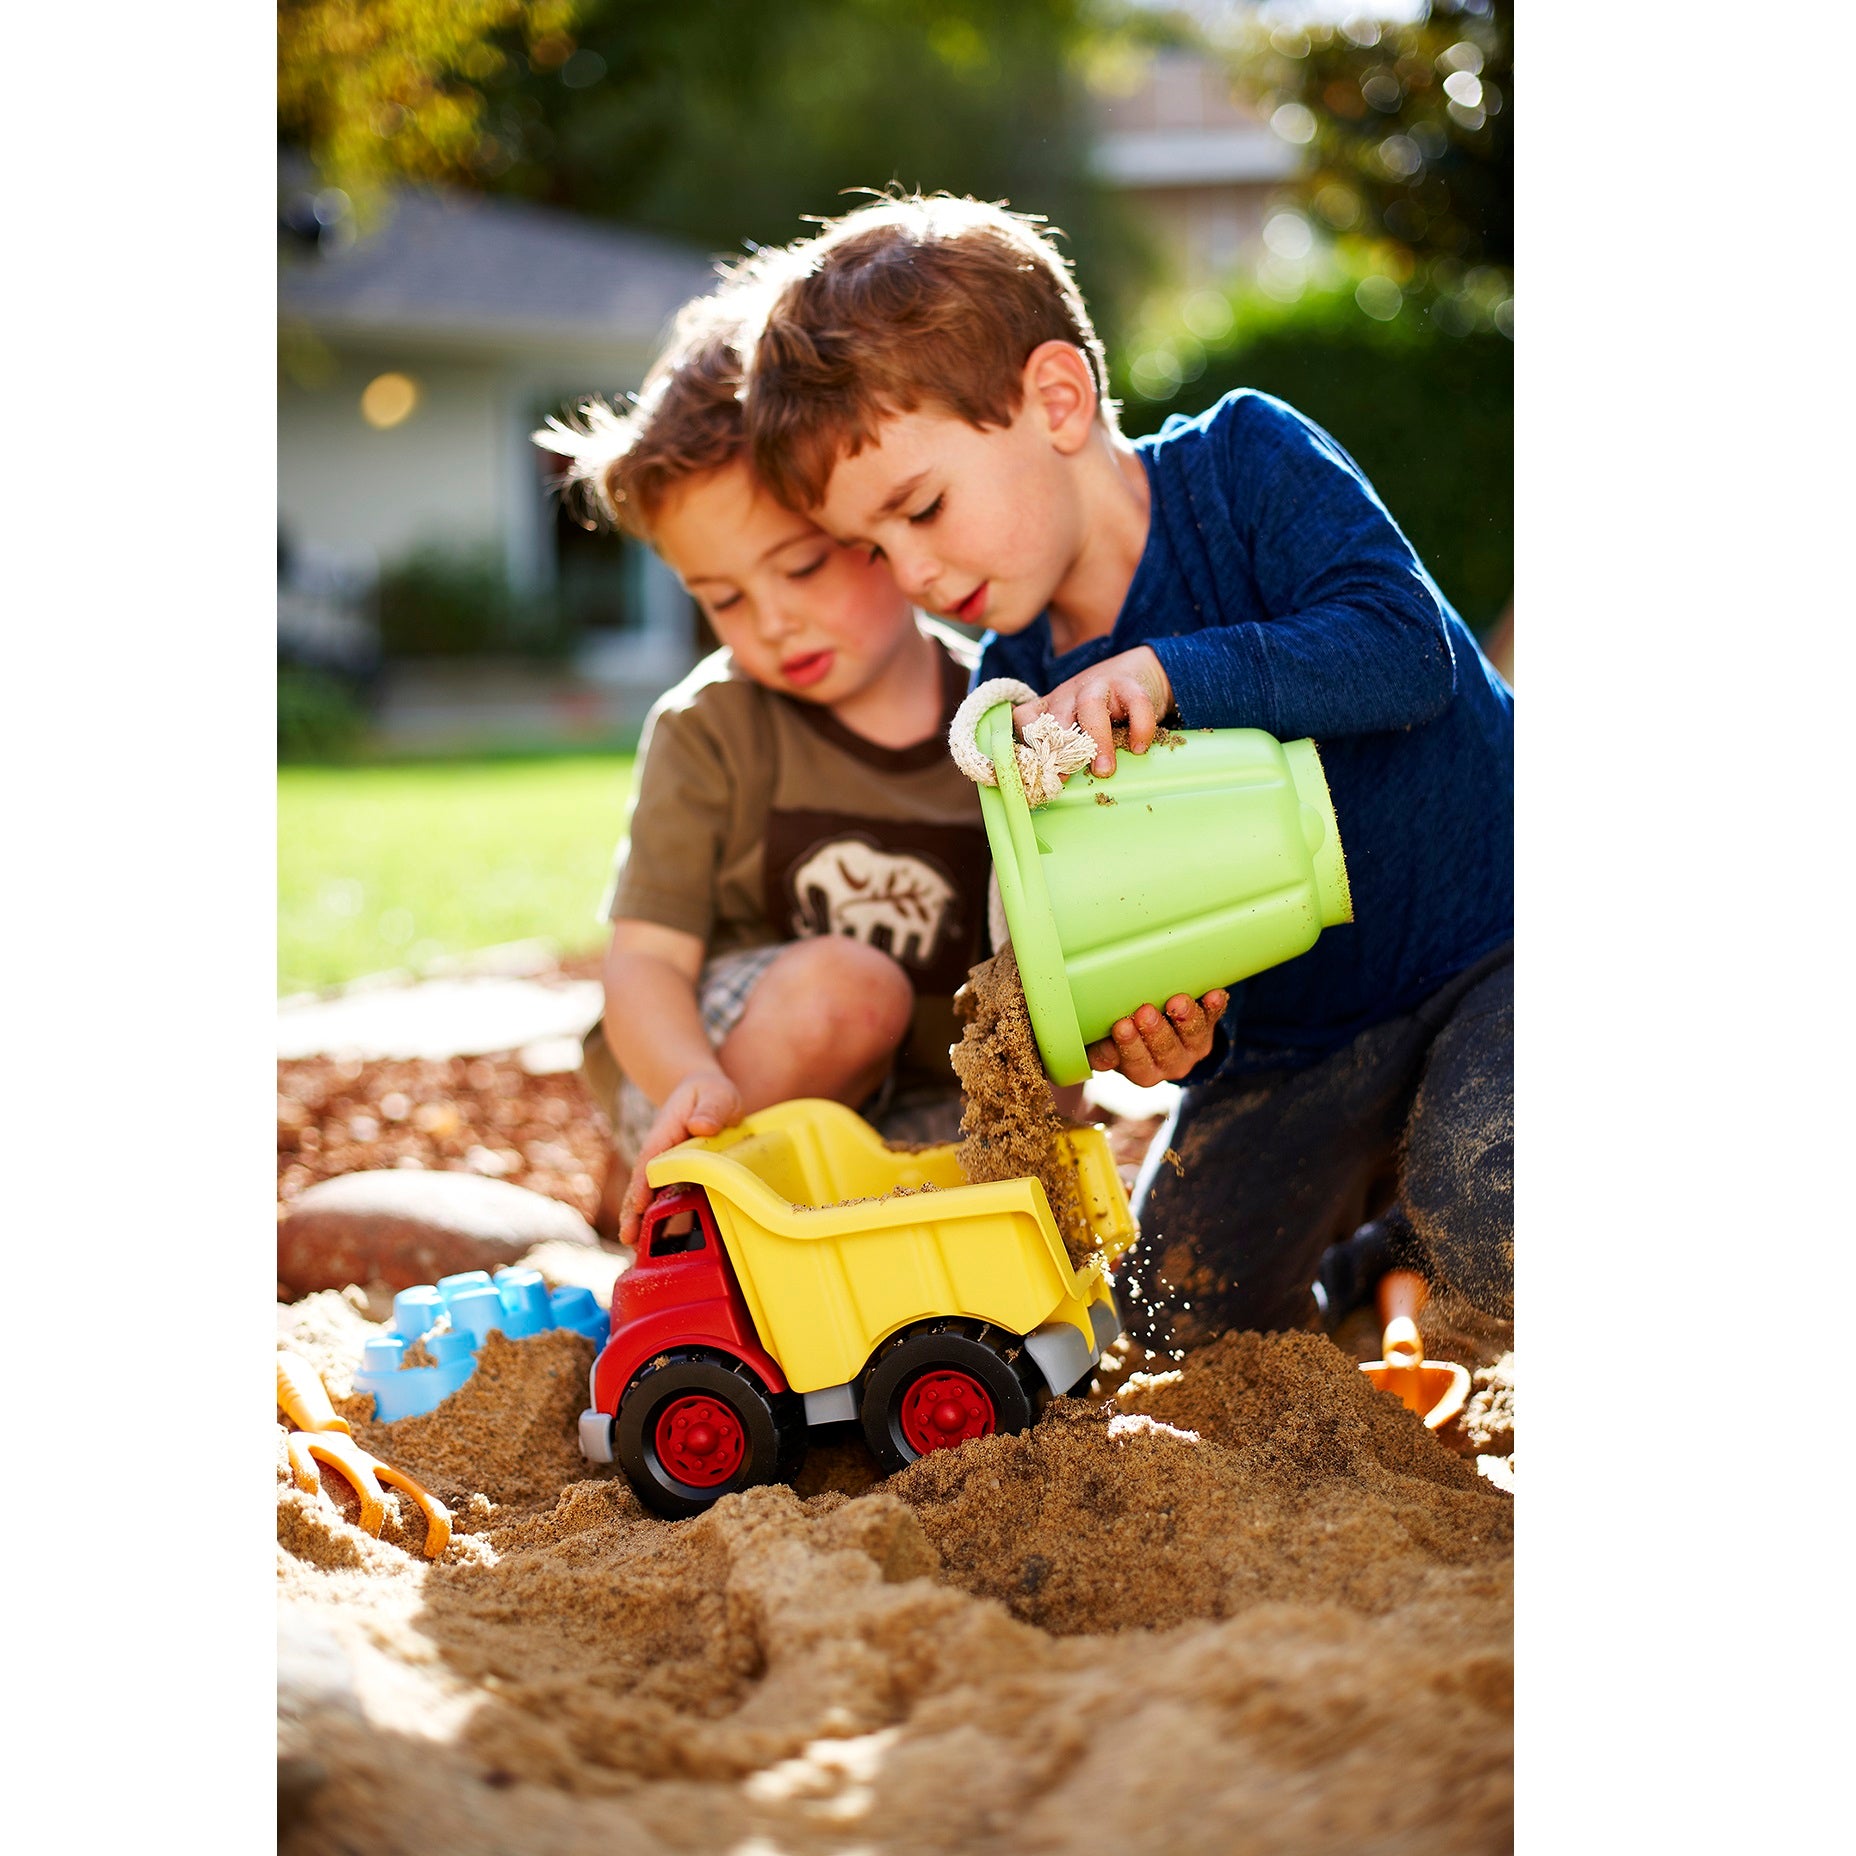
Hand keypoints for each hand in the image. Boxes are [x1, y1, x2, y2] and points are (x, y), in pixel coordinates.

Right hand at [618, 1070, 741, 1247]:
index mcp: (665, 1133)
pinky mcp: (676, 1178)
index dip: (643, 1184)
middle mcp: (659, 1154)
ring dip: (643, 1221)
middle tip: (629, 1239)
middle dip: (633, 1211)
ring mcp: (665, 1168)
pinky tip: (661, 1245)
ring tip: (638, 1251)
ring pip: (650, 1197)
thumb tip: (701, 1126)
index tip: (638, 1205)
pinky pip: (666, 1200)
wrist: (706, 1094)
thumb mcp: (715, 1093)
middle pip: (642, 1185)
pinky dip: (661, 1221)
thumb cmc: (711, 1093)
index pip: (650, 1161)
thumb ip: (711, 1107)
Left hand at [1011, 646, 1172, 777]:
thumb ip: (1064, 749)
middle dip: (1060, 749)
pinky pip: (1135, 703)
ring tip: (1104, 770)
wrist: (1138, 671)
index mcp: (1051, 705)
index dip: (1028, 744)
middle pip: (1057, 716)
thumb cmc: (1102, 711)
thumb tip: (1056, 783)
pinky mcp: (1129, 685)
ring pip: (1091, 706)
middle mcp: (1070, 694)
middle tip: (1066, 777)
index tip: (1038, 770)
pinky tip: (1139, 748)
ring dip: (1096, 741)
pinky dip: (1138, 727)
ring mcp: (1099, 685)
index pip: (1025, 718)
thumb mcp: (1076, 726)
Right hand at [1085, 991, 1227, 1087]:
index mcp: (1140, 1071)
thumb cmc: (1125, 1036)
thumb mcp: (1106, 1043)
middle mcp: (1166, 1065)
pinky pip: (1214, 1020)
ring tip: (1176, 1001)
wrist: (1167, 1035)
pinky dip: (1213, 1007)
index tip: (1118, 1027)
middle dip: (1153, 1033)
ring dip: (1184, 1019)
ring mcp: (1190, 1049)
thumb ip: (1094, 1041)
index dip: (1125, 1048)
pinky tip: (1213, 994)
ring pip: (1190, 1038)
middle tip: (1143, 1013)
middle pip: (1162, 1052)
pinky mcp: (1207, 1030)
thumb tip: (1073, 1027)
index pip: (1132, 1063)